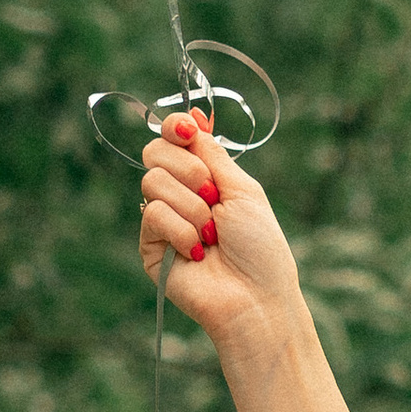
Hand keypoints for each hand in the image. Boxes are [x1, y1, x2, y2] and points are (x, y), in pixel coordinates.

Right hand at [139, 113, 304, 350]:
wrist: (255, 297)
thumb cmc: (260, 247)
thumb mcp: (243, 190)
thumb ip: (213, 154)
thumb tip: (194, 114)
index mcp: (204, 177)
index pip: (173, 137)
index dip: (175, 127)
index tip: (188, 131)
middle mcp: (180, 193)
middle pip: (155, 151)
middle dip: (189, 170)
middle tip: (213, 197)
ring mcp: (163, 219)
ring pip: (153, 181)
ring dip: (192, 207)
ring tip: (212, 234)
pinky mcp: (150, 246)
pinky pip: (153, 213)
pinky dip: (182, 231)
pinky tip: (198, 252)